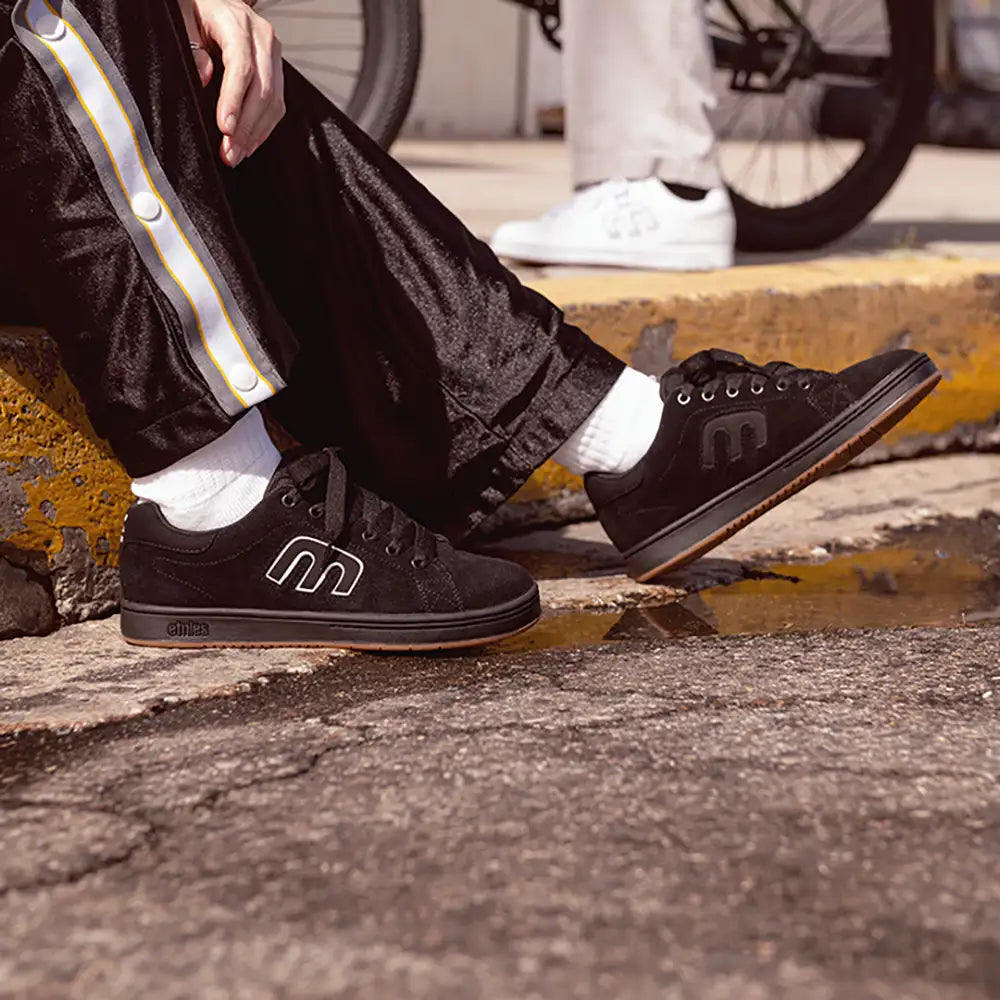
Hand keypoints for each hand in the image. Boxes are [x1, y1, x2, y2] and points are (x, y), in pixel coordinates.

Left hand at [176, 0, 284, 167]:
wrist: (214, 2)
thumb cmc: (194, 10)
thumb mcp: (181, 18)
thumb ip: (190, 46)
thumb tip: (204, 77)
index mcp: (237, 22)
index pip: (242, 66)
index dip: (234, 100)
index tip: (224, 128)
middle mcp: (262, 37)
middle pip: (262, 89)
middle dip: (246, 127)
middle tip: (229, 154)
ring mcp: (273, 54)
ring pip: (274, 101)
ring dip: (256, 133)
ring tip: (237, 154)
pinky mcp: (276, 69)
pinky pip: (277, 103)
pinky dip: (264, 127)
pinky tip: (249, 143)